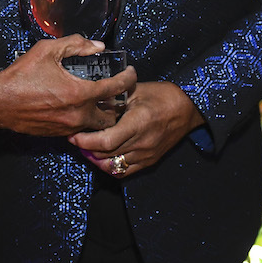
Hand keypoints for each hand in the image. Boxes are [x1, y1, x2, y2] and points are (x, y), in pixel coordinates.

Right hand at [0, 36, 136, 135]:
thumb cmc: (21, 76)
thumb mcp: (47, 50)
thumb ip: (75, 44)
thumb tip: (97, 46)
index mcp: (81, 93)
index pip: (117, 87)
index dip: (129, 78)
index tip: (131, 73)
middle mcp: (79, 114)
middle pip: (113, 114)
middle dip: (118, 103)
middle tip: (117, 91)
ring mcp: (70, 127)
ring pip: (97, 125)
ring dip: (103, 114)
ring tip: (100, 101)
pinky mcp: (59, 134)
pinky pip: (81, 129)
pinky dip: (85, 120)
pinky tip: (78, 108)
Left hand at [69, 82, 202, 177]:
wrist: (188, 109)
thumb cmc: (162, 96)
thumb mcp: (137, 90)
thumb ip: (114, 97)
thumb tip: (92, 100)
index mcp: (138, 123)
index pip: (105, 141)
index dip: (85, 141)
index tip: (73, 135)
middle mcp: (141, 142)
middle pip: (105, 155)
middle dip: (85, 149)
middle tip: (74, 139)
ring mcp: (146, 155)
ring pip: (112, 166)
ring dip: (95, 159)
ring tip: (86, 148)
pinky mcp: (149, 162)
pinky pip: (124, 172)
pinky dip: (109, 167)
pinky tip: (101, 157)